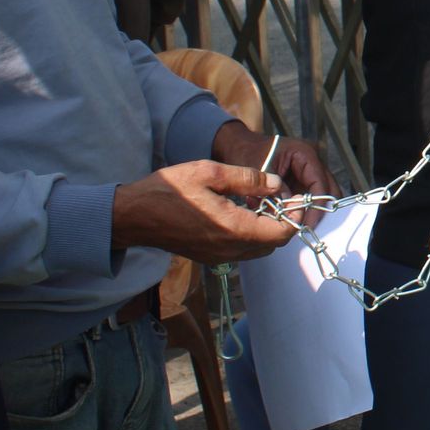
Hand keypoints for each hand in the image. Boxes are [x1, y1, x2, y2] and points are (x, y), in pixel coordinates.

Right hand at [110, 161, 296, 263]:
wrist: (133, 216)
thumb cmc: (169, 190)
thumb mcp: (211, 172)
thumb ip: (249, 179)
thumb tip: (277, 183)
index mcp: (234, 229)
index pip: (282, 232)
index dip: (295, 215)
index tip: (295, 196)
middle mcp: (230, 249)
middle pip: (274, 243)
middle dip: (284, 221)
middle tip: (281, 197)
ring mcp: (219, 257)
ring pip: (260, 249)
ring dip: (268, 229)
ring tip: (263, 202)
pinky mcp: (210, 257)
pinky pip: (242, 250)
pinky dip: (252, 235)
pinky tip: (243, 212)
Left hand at [212, 121, 338, 220]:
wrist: (239, 146)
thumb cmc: (247, 153)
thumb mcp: (260, 171)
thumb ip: (275, 191)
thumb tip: (289, 213)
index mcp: (305, 153)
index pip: (320, 183)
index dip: (317, 205)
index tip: (308, 224)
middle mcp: (312, 161)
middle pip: (328, 189)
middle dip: (320, 209)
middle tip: (310, 228)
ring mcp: (309, 170)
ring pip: (320, 195)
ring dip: (311, 209)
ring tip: (299, 225)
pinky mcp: (302, 180)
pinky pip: (308, 197)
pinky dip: (301, 207)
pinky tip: (290, 217)